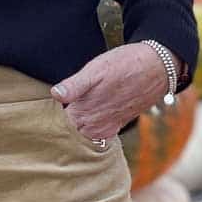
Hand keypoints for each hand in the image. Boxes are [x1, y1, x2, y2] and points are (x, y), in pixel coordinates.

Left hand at [51, 43, 174, 141]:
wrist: (155, 70)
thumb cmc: (124, 66)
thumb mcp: (95, 70)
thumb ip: (74, 86)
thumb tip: (55, 94)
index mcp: (82, 114)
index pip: (58, 125)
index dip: (51, 119)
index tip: (46, 114)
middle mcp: (93, 127)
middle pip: (68, 133)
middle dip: (62, 126)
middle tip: (54, 116)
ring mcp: (104, 129)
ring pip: (82, 135)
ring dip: (76, 129)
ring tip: (73, 113)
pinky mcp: (115, 127)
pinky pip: (97, 136)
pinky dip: (90, 131)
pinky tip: (89, 119)